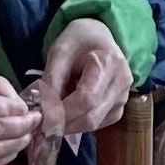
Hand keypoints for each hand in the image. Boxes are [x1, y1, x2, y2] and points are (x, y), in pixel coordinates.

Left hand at [42, 19, 133, 139]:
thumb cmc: (79, 41)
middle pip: (91, 117)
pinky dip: (79, 124)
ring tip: (53, 117)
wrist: (99, 38)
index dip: (63, 113)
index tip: (41, 119)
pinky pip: (97, 124)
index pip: (86, 99)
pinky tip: (68, 113)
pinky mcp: (119, 109)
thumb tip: (44, 112)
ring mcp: (123, 98)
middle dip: (64, 124)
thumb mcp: (60, 52)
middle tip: (41, 126)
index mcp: (109, 63)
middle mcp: (121, 83)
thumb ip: (52, 81)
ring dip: (70, 126)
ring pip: (94, 124)